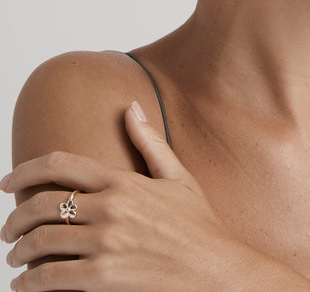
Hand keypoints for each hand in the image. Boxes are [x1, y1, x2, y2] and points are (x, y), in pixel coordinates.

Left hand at [1, 101, 247, 290]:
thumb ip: (149, 141)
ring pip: (41, 241)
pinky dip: (29, 282)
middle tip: (7, 229)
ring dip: (18, 251)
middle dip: (14, 218)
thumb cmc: (199, 224)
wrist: (217, 269)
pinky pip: (50, 278)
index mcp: (123, 181)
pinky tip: (25, 283)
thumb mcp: (178, 176)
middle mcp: (110, 208)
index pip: (61, 164)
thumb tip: (131, 107)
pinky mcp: (103, 278)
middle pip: (42, 204)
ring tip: (15, 258)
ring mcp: (106, 243)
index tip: (7, 182)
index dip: (25, 170)